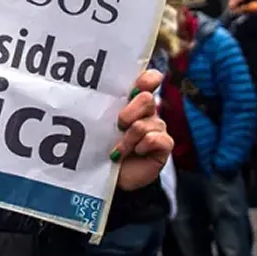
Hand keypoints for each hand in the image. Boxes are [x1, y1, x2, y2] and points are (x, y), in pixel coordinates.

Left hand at [113, 69, 173, 190]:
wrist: (113, 177)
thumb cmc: (104, 147)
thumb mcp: (101, 125)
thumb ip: (103, 109)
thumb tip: (92, 96)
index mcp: (133, 101)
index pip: (149, 80)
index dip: (147, 79)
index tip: (137, 86)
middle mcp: (148, 112)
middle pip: (146, 99)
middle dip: (130, 111)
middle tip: (119, 124)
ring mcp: (157, 128)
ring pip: (147, 123)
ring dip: (129, 137)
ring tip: (119, 149)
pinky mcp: (163, 145)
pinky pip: (157, 138)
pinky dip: (143, 146)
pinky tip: (136, 152)